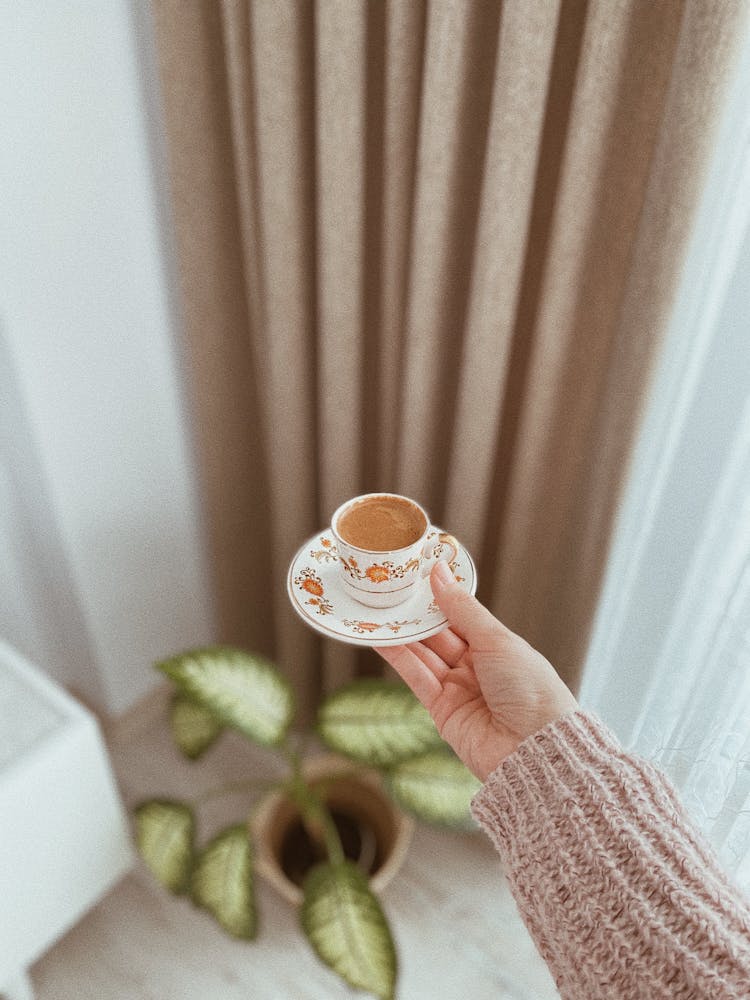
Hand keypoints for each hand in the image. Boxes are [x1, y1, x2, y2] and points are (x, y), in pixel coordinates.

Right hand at [374, 560, 577, 780]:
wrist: (535, 749)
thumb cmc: (530, 688)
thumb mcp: (496, 640)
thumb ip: (461, 609)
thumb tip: (439, 572)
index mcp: (497, 646)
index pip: (460, 616)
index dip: (438, 596)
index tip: (414, 574)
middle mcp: (476, 666)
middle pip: (438, 634)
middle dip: (414, 614)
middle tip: (387, 589)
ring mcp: (458, 688)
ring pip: (423, 654)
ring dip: (400, 633)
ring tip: (375, 609)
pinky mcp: (441, 710)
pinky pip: (415, 677)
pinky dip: (397, 657)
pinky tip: (379, 637)